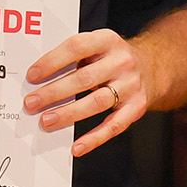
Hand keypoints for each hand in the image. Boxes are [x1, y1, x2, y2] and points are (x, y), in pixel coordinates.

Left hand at [22, 29, 148, 156]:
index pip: (76, 47)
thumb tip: (39, 78)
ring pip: (96, 102)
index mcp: (107, 40)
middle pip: (83, 78)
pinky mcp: (137, 107)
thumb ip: (74, 56)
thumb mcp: (97, 46)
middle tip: (31, 102)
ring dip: (68, 114)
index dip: (52, 61)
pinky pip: (114, 126)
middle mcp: (121, 62)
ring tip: (47, 120)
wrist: (155, 66)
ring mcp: (131, 85)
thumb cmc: (113, 58)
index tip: (32, 75)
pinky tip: (77, 146)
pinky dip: (94, 138)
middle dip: (54, 92)